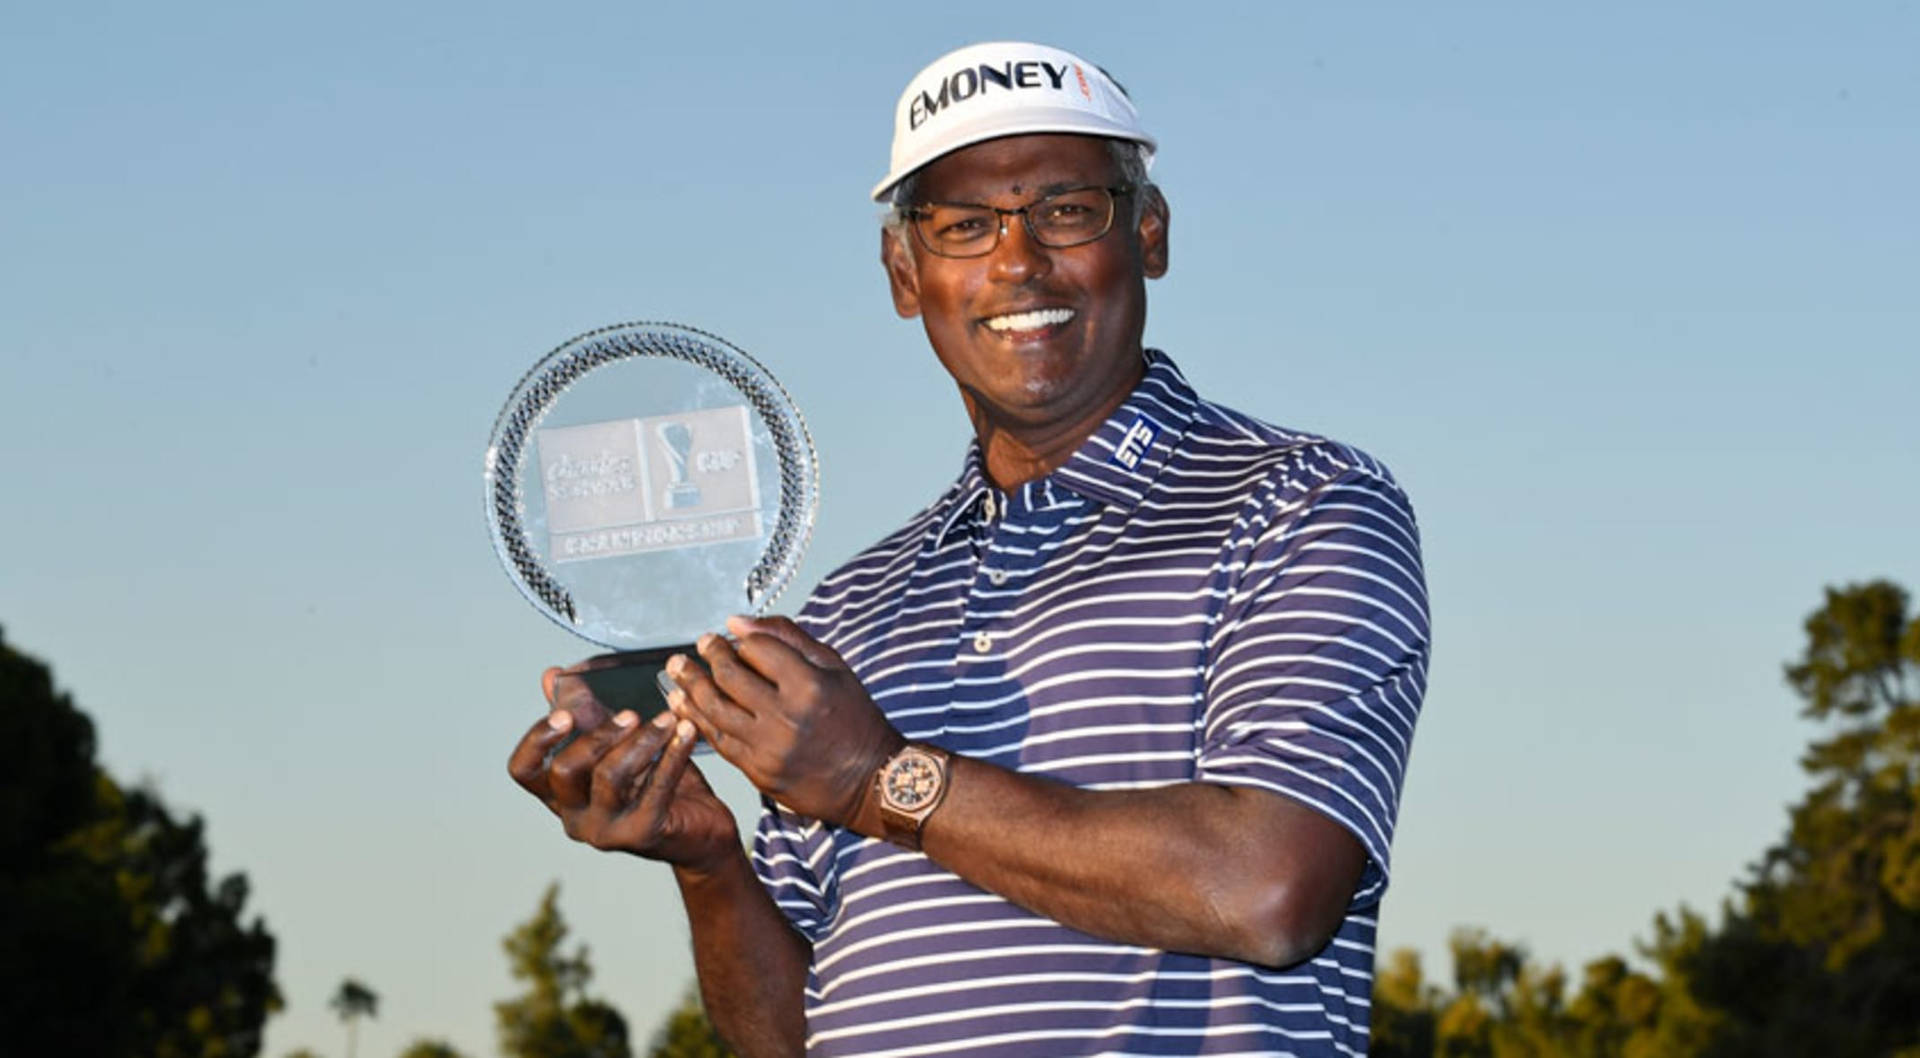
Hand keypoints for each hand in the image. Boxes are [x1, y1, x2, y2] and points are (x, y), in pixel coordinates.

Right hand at [507, 660, 738, 872]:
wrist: (700, 832)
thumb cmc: (655, 787)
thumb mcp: (616, 745)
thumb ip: (584, 714)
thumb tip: (553, 677)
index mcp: (560, 793)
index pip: (524, 770)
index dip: (536, 740)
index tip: (564, 714)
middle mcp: (575, 816)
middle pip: (565, 770)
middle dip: (597, 734)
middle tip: (630, 713)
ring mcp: (606, 830)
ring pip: (610, 777)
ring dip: (642, 740)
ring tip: (668, 719)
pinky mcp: (643, 833)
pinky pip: (656, 788)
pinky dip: (673, 755)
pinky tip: (686, 733)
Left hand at [667, 616, 902, 829]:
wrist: (871, 780)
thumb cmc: (856, 721)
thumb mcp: (835, 668)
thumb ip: (788, 639)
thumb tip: (739, 622)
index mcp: (809, 685)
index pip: (757, 649)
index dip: (739, 639)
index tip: (727, 634)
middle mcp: (786, 717)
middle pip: (730, 676)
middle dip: (708, 655)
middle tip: (701, 645)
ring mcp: (769, 747)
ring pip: (714, 709)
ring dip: (690, 685)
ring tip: (678, 669)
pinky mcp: (758, 772)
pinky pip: (718, 740)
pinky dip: (695, 719)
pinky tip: (683, 703)